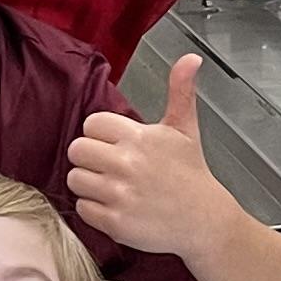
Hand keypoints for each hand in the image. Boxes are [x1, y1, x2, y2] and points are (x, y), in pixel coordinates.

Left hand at [66, 55, 227, 256]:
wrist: (205, 220)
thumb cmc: (191, 174)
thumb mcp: (185, 129)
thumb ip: (180, 91)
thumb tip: (191, 58)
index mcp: (138, 137)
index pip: (92, 124)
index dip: (101, 134)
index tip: (116, 144)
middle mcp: (126, 164)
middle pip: (77, 150)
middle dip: (89, 158)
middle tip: (109, 166)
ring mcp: (119, 195)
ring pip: (75, 179)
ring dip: (89, 183)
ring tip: (111, 186)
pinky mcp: (115, 222)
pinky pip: (83, 209)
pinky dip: (94, 209)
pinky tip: (114, 207)